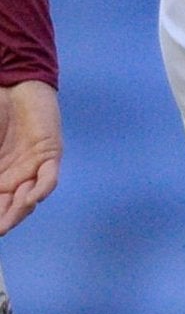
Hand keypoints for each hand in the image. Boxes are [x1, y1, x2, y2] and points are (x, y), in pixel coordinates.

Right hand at [0, 80, 61, 235]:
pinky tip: (30, 199)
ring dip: (17, 211)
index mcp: (1, 176)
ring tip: (4, 226)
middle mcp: (19, 176)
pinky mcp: (50, 154)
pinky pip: (48, 177)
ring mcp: (35, 167)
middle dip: (2, 219)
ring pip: (29, 197)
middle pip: (11, 205)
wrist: (13, 86)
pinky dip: (40, 189)